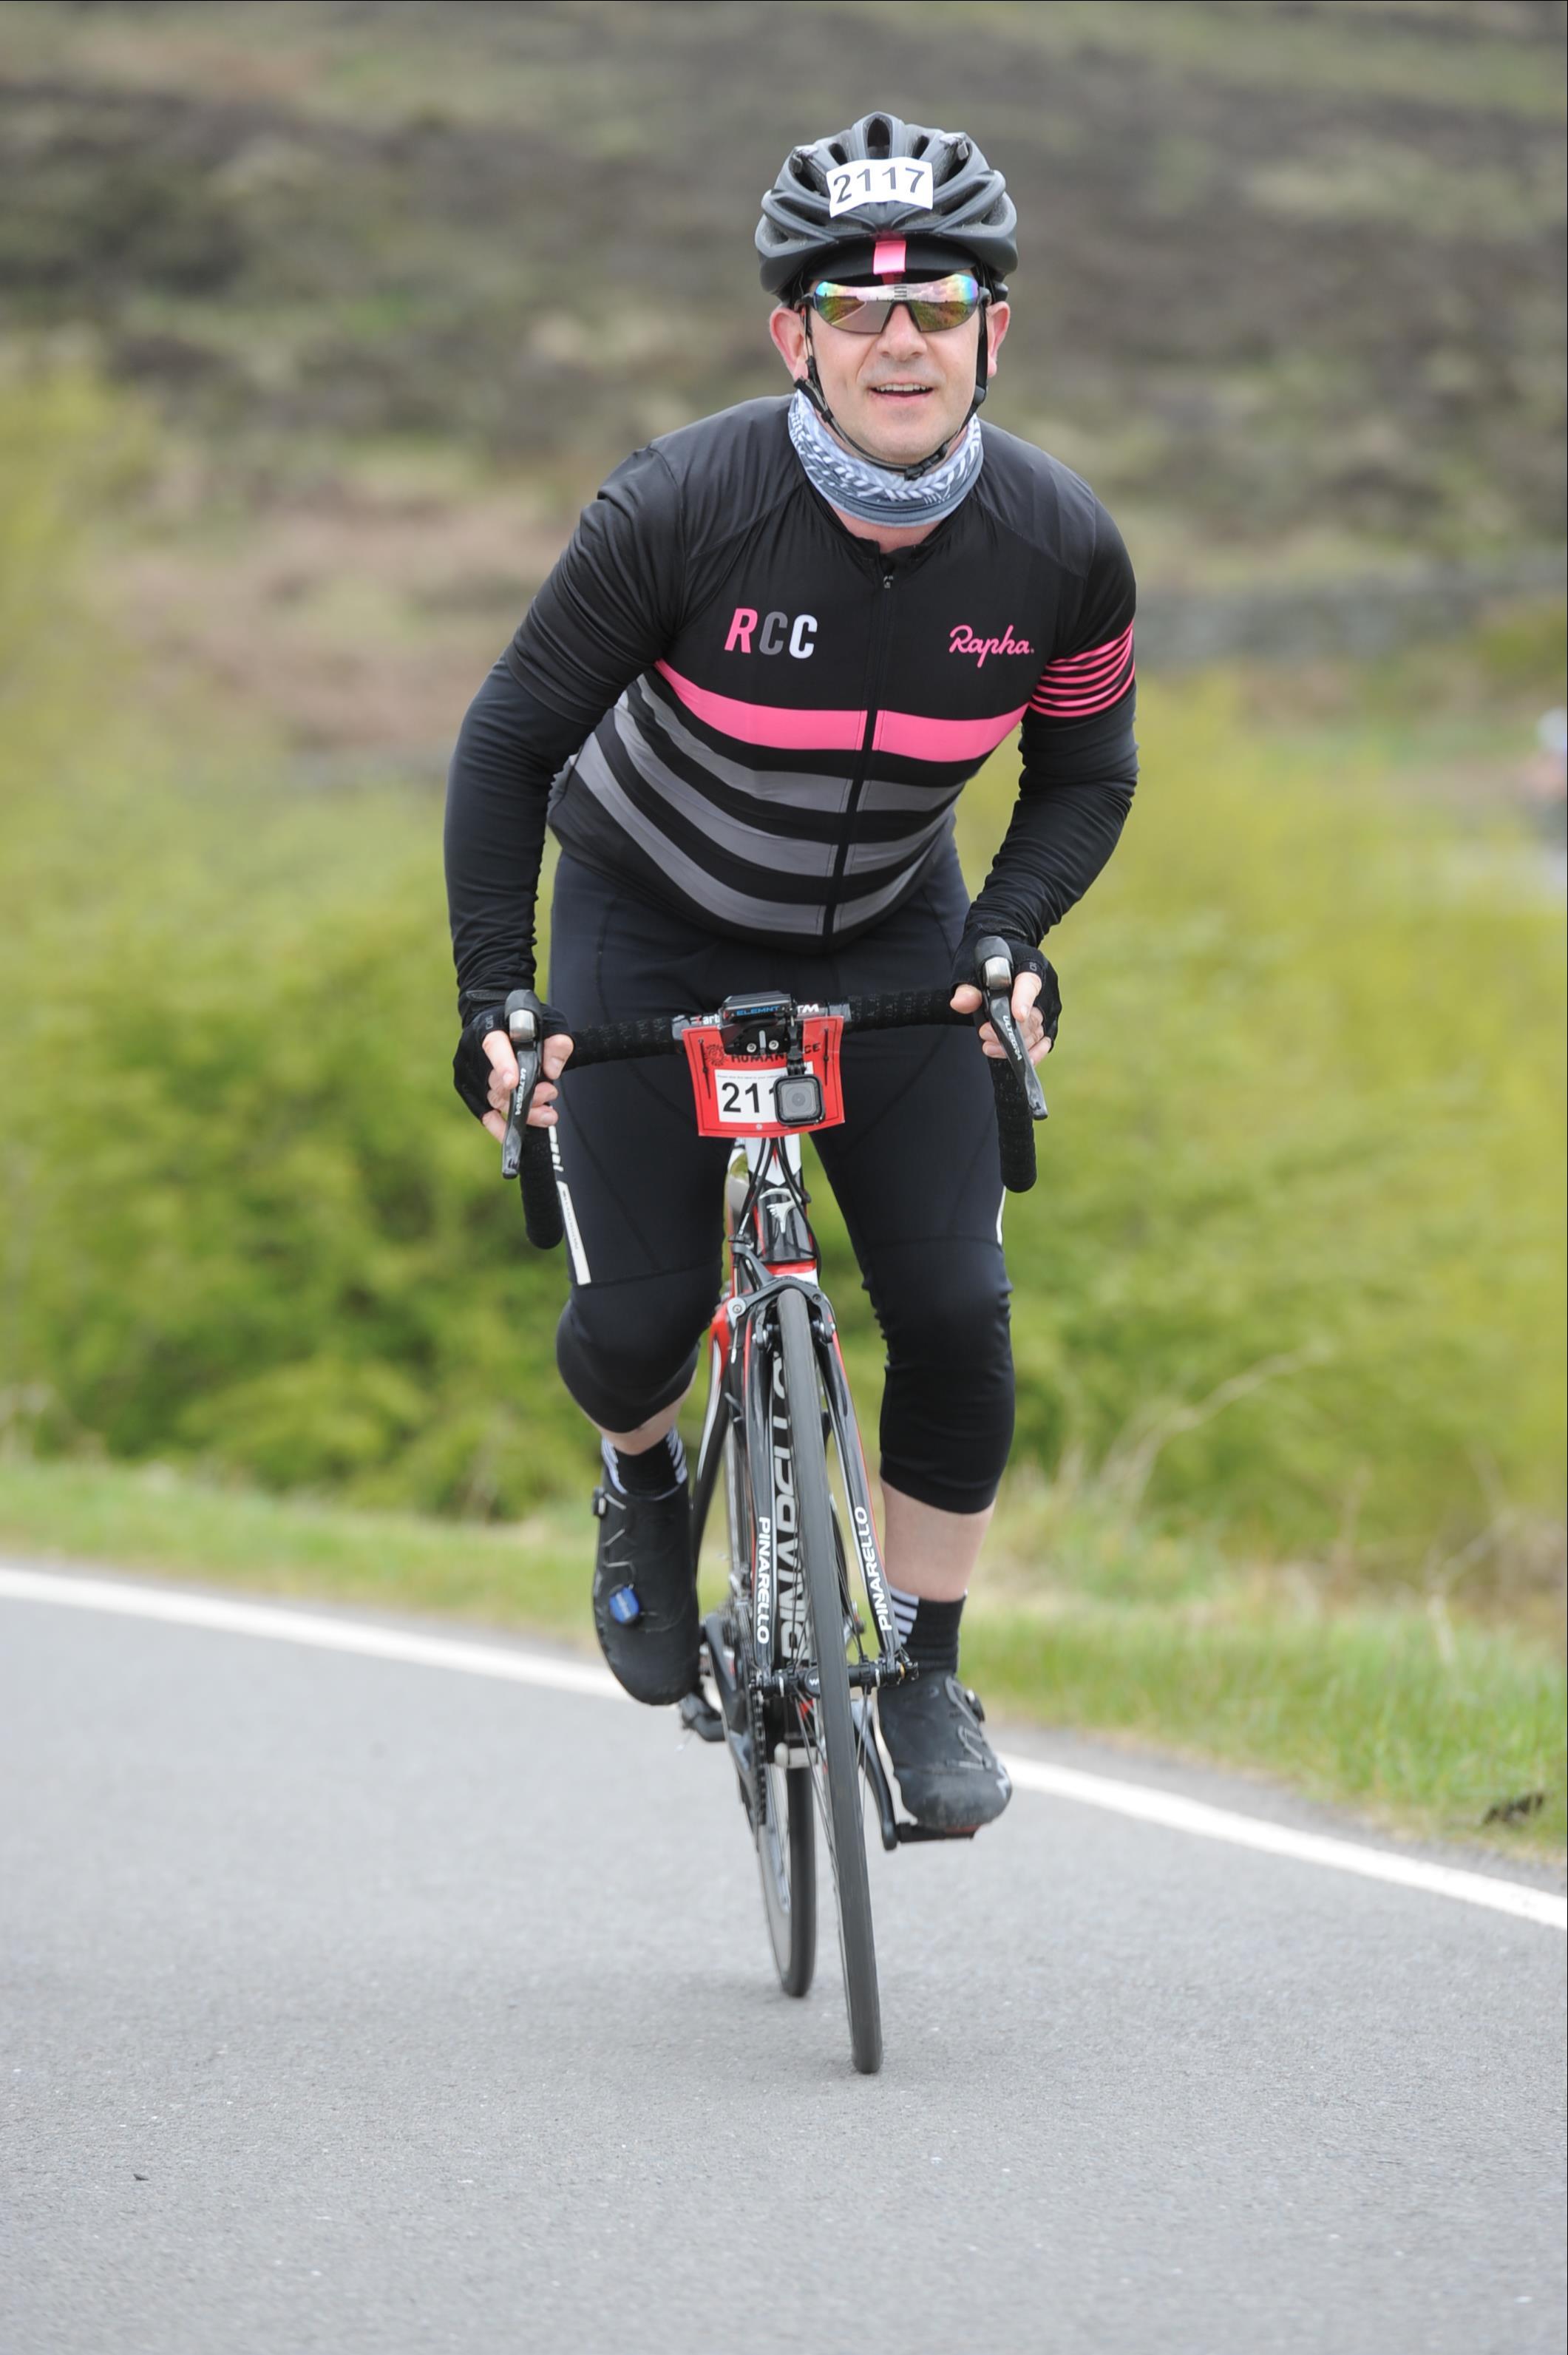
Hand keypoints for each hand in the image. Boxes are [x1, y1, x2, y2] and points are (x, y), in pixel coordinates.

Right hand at [478, 1027, 573, 1141]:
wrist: (497, 1020)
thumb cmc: (524, 1022)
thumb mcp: (549, 1022)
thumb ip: (556, 1042)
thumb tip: (552, 1070)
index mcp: (490, 1028)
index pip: (494, 1047)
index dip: (503, 1065)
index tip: (514, 1082)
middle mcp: (474, 1052)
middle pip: (498, 1082)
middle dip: (528, 1093)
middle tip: (551, 1093)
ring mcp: (470, 1073)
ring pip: (495, 1100)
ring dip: (524, 1111)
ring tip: (548, 1114)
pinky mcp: (470, 1090)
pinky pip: (485, 1114)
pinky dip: (501, 1126)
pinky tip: (518, 1133)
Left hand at [949, 972, 1052, 1065]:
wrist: (995, 967)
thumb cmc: (987, 967)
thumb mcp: (972, 971)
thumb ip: (967, 988)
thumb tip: (960, 1003)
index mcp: (1028, 967)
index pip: (1029, 984)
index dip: (1024, 1000)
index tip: (1018, 1015)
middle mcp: (1043, 989)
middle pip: (1033, 1016)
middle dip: (1010, 1030)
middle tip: (985, 1032)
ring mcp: (1045, 1009)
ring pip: (1037, 1032)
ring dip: (1016, 1044)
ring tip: (990, 1047)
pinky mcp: (1044, 1024)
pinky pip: (1044, 1041)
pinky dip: (1035, 1052)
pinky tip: (1019, 1058)